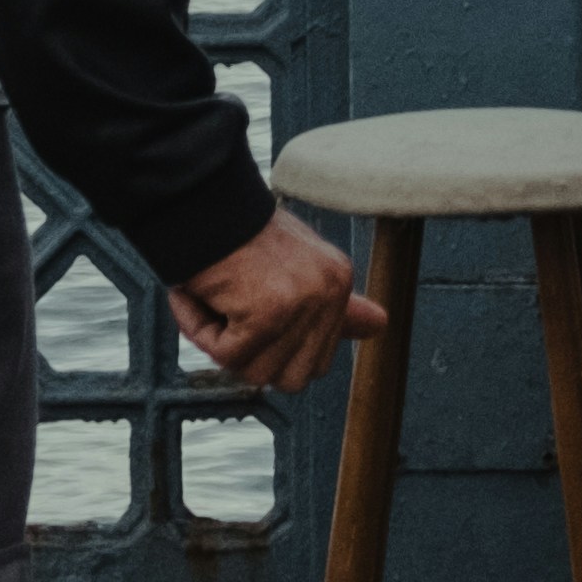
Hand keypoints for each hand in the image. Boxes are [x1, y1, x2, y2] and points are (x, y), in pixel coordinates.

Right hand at [171, 208, 358, 395]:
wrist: (201, 202)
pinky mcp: (267, 314)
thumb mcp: (289, 265)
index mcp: (337, 282)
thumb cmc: (233, 231)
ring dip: (222, 343)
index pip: (318, 362)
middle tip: (231, 313)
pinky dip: (200, 329)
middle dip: (252, 355)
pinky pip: (226, 356)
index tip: (251, 321)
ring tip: (216, 298)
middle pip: (290, 378)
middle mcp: (329, 293)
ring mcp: (302, 305)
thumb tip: (380, 325)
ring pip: (256, 372)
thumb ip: (331, 306)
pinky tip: (200, 294)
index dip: (275, 352)